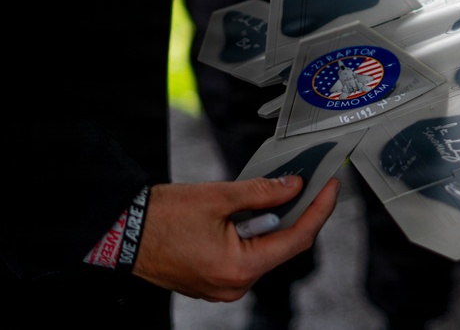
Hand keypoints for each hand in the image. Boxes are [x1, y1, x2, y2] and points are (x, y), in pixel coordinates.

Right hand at [132, 176, 338, 301]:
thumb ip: (262, 192)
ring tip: (281, 189)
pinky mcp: (213, 278)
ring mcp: (223, 285)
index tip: (331, 187)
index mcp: (238, 269)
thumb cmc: (162, 217)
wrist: (122, 231)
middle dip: (298, 212)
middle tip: (311, 181)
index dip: (319, 210)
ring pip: (265, 248)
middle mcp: (234, 285)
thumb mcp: (219, 196)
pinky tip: (257, 209)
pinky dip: (256, 230)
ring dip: (274, 220)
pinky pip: (247, 253)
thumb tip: (294, 186)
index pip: (296, 239)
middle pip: (282, 245)